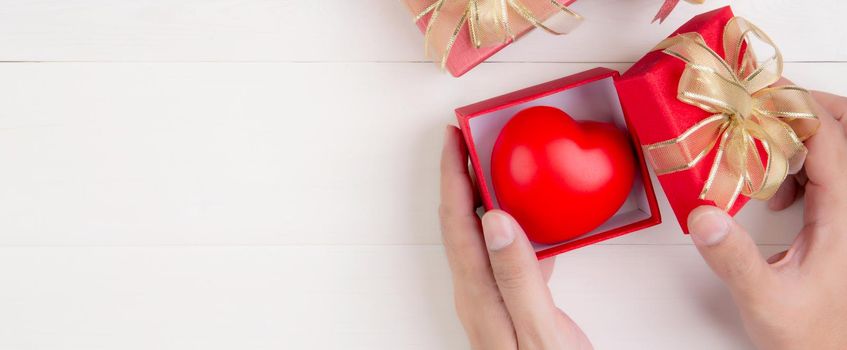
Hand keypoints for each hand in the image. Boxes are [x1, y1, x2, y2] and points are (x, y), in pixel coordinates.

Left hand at [439, 126, 591, 349]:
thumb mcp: (538, 329)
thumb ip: (518, 277)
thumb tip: (497, 220)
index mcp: (480, 292)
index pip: (458, 221)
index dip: (452, 175)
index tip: (452, 137)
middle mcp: (477, 291)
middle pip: (460, 222)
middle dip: (460, 177)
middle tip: (468, 140)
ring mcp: (492, 298)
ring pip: (480, 234)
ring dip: (484, 197)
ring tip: (495, 166)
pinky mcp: (510, 305)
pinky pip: (504, 253)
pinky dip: (514, 226)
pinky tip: (535, 221)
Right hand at [686, 90, 846, 349]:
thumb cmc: (810, 337)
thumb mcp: (764, 299)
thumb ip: (733, 258)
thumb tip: (704, 215)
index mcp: (843, 216)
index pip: (830, 139)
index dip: (797, 109)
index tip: (759, 97)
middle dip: (811, 110)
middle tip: (768, 107)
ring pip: (841, 152)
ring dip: (804, 139)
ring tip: (765, 152)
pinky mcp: (839, 227)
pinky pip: (831, 176)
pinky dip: (802, 167)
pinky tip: (777, 192)